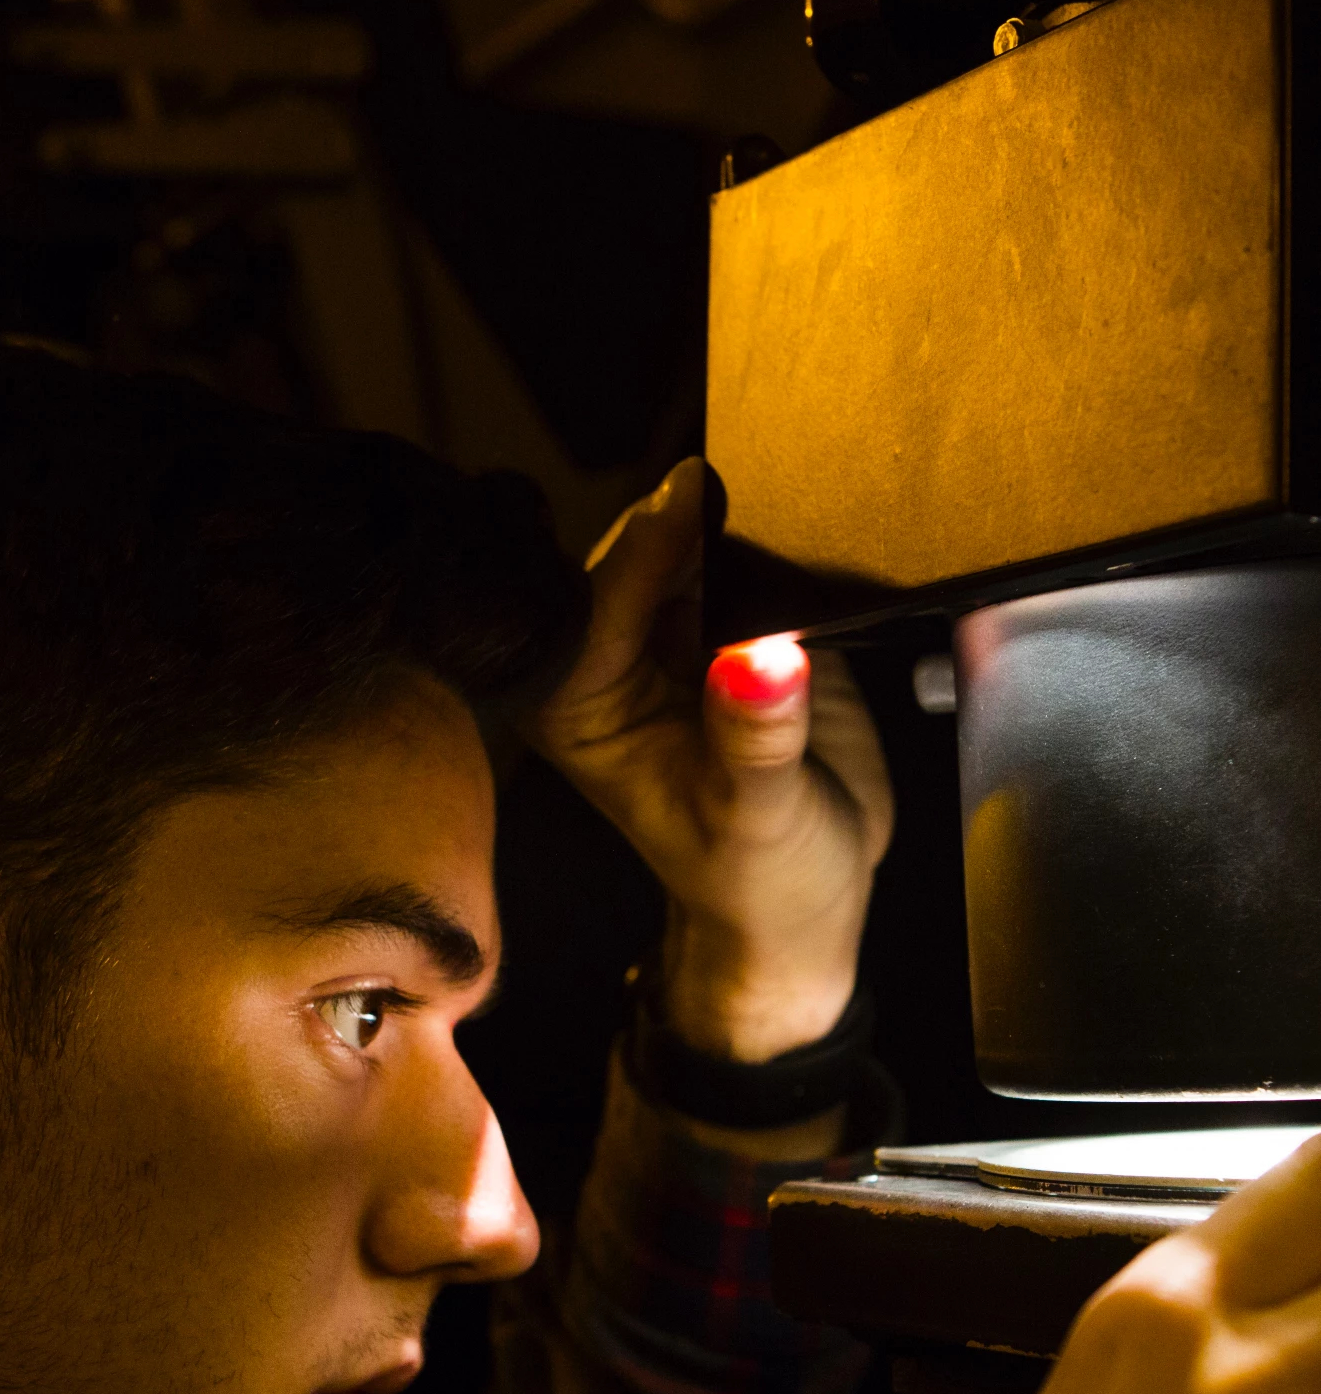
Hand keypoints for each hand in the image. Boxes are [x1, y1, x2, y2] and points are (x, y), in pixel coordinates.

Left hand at [525, 459, 893, 1062]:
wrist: (807, 896)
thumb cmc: (758, 880)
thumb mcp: (755, 820)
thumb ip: (755, 738)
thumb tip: (762, 658)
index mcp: (576, 701)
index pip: (600, 599)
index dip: (651, 550)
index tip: (699, 501)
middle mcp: (613, 653)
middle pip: (644, 545)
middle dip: (699, 522)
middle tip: (761, 497)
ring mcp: (678, 626)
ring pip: (702, 533)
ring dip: (749, 523)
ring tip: (796, 519)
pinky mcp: (741, 613)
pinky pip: (759, 548)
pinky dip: (788, 541)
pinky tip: (817, 545)